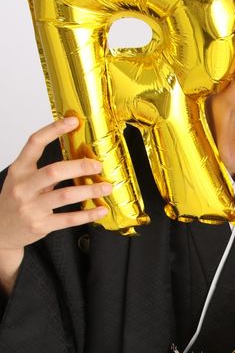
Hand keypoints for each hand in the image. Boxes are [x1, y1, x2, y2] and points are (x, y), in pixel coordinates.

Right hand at [0, 117, 111, 291]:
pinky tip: (101, 210)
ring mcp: (31, 207)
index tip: (73, 122)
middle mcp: (23, 187)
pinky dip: (88, 214)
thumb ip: (45, 171)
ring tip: (106, 187)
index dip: (54, 130)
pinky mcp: (41, 225)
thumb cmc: (15, 202)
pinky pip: (69, 219)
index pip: (34, 143)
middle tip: (97, 165)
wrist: (0, 231)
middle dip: (79, 167)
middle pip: (54, 171)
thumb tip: (80, 161)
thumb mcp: (22, 180)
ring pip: (65, 196)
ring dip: (90, 190)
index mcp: (19, 170)